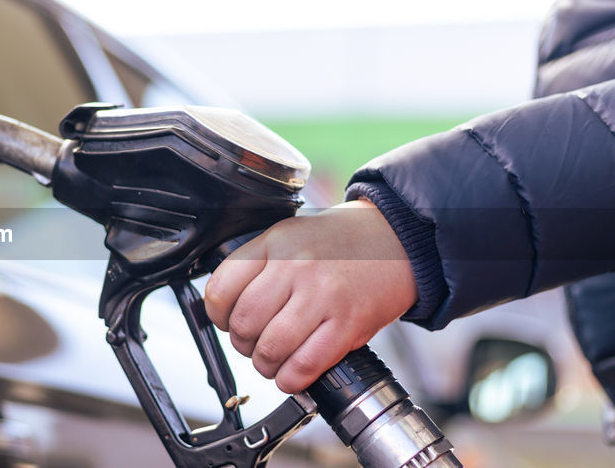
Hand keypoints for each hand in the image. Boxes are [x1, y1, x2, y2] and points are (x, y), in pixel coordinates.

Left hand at [203, 200, 416, 392]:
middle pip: (244, 323)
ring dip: (265, 364)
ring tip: (273, 359)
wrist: (396, 240)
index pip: (221, 289)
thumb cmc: (341, 242)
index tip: (227, 321)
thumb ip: (257, 265)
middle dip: (243, 344)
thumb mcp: (289, 235)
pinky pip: (305, 365)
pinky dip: (292, 379)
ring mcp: (322, 296)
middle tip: (254, 343)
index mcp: (275, 243)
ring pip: (270, 348)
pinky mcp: (347, 324)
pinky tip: (293, 373)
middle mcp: (296, 267)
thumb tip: (225, 306)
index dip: (218, 315)